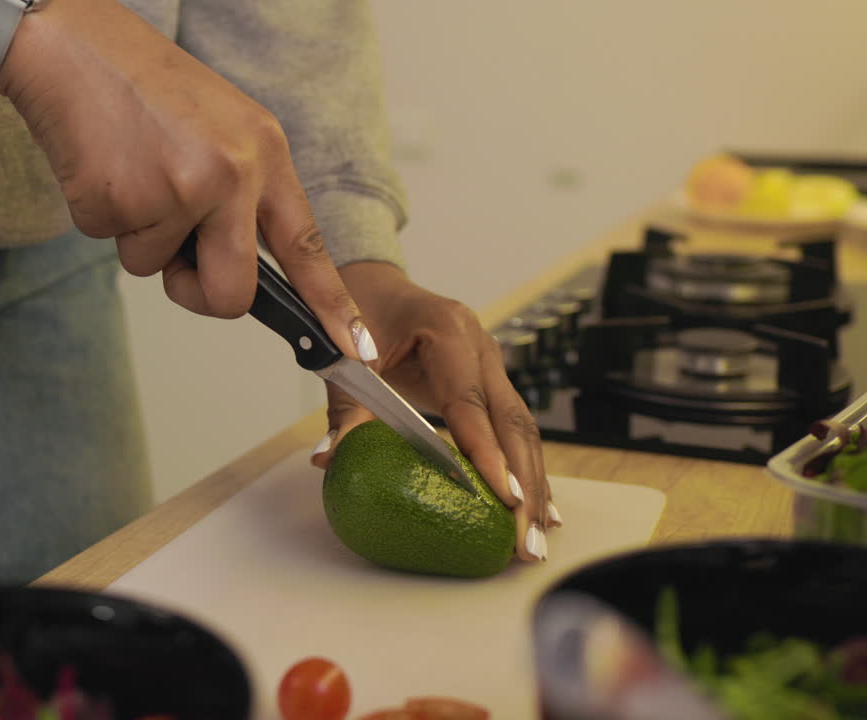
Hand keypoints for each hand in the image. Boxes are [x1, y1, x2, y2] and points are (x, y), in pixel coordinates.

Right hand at [0, 0, 369, 358]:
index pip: (306, 245)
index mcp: (265, 153)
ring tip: (132, 173)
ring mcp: (181, 189)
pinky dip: (103, 218)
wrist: (72, 46)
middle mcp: (234, 173)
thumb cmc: (143, 86)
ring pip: (160, 271)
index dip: (332, 304)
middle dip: (198, 293)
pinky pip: (115, 246)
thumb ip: (242, 195)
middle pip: (232, 294)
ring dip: (139, 238)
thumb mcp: (222, 129)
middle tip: (175, 261)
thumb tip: (242, 264)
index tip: (356, 347)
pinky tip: (103, 167)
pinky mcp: (125, 201)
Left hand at [310, 262, 558, 562]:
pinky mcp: (491, 382)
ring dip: (533, 483)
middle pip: (513, 421)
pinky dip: (525, 468)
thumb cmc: (360, 312)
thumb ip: (344, 407)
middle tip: (526, 538)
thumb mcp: (345, 356)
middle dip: (524, 483)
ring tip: (536, 534)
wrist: (376, 285)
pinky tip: (536, 505)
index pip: (471, 402)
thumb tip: (330, 458)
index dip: (488, 452)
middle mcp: (481, 346)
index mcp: (448, 330)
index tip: (503, 497)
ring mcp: (492, 363)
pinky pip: (515, 428)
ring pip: (523, 428)